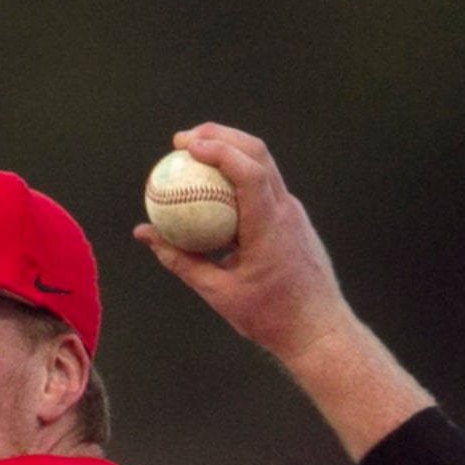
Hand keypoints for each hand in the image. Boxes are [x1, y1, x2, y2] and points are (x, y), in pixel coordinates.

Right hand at [133, 124, 357, 370]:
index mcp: (270, 226)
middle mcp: (286, 210)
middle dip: (220, 135)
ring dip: (229, 150)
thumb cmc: (268, 316)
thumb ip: (179, 259)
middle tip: (182, 139)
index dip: (217, 149)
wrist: (318, 328)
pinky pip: (262, 186)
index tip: (185, 145)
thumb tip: (145, 233)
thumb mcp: (217, 292)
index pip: (248, 172)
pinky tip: (212, 186)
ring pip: (263, 165)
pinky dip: (236, 176)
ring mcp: (292, 212)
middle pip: (257, 153)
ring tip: (194, 152)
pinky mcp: (291, 219)